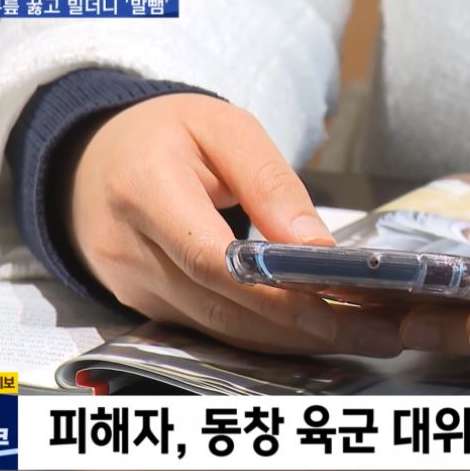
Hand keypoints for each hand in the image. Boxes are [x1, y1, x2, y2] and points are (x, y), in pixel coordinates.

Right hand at [66, 93, 400, 356]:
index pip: (211, 258)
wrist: (92, 159)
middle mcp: (127, 247)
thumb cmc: (162, 134)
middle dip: (304, 328)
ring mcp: (129, 284)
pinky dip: (263, 336)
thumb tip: (316, 247)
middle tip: (377, 333)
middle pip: (222, 307)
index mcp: (143, 187)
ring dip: (292, 342)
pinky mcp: (141, 305)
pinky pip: (208, 331)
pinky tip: (310, 334)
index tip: (336, 307)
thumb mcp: (223, 128)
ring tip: (360, 337)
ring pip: (219, 331)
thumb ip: (270, 183)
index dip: (276, 293)